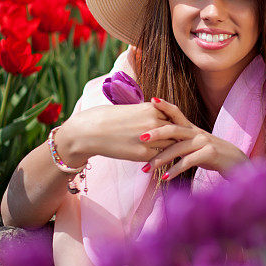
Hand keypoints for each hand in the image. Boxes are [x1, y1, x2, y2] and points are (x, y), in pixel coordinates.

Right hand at [57, 102, 176, 166]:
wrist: (87, 132)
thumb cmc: (106, 117)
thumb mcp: (131, 108)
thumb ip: (149, 113)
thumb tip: (162, 117)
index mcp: (151, 108)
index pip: (173, 117)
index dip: (174, 123)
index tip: (175, 129)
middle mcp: (153, 122)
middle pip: (175, 131)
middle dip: (175, 136)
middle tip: (178, 142)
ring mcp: (149, 139)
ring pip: (170, 145)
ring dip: (169, 148)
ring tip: (171, 151)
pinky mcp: (142, 154)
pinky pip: (159, 156)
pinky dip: (159, 157)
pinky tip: (156, 157)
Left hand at [141, 97, 248, 179]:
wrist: (236, 163)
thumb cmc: (211, 155)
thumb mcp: (195, 145)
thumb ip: (179, 142)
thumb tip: (158, 143)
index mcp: (192, 129)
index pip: (177, 113)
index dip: (165, 105)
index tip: (151, 100)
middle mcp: (197, 133)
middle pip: (173, 129)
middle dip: (156, 133)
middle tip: (141, 138)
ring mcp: (204, 142)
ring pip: (177, 148)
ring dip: (160, 159)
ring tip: (145, 169)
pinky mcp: (209, 154)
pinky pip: (188, 162)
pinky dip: (175, 170)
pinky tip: (165, 178)